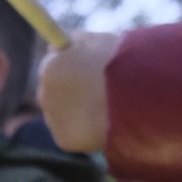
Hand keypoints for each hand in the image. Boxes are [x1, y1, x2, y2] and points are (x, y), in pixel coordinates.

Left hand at [38, 31, 121, 154]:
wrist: (137, 95)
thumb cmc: (121, 63)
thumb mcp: (98, 42)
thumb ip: (74, 41)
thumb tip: (56, 46)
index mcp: (50, 67)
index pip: (50, 66)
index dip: (67, 69)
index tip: (80, 72)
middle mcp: (44, 94)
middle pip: (50, 93)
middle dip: (67, 92)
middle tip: (91, 93)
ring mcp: (53, 119)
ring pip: (60, 115)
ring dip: (74, 113)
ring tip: (102, 110)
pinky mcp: (64, 140)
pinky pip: (70, 134)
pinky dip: (82, 132)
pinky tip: (100, 125)